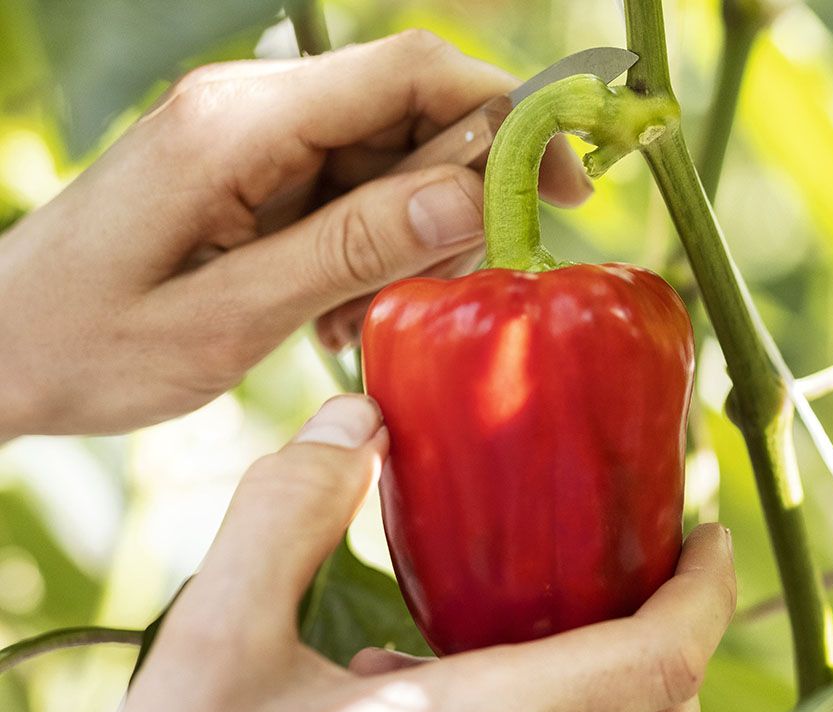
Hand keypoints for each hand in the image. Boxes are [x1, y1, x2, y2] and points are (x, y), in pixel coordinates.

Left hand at [0, 30, 591, 436]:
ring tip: (364, 315)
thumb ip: (351, 248)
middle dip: (459, 193)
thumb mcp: (229, 313)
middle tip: (453, 282)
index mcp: (243, 122)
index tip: (568, 185)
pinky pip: (348, 188)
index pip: (411, 71)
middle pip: (411, 111)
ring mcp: (252, 136)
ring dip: (410, 235)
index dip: (507, 114)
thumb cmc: (87, 342)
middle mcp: (254, 107)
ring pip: (389, 156)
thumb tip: (468, 195)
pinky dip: (369, 246)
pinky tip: (336, 311)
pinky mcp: (250, 170)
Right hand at [122, 395, 736, 711]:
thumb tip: (355, 421)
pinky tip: (422, 680)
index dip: (703, 594)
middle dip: (664, 635)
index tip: (709, 533)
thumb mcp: (211, 648)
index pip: (653, 665)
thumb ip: (284, 519)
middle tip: (632, 561)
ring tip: (539, 610)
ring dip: (610, 679)